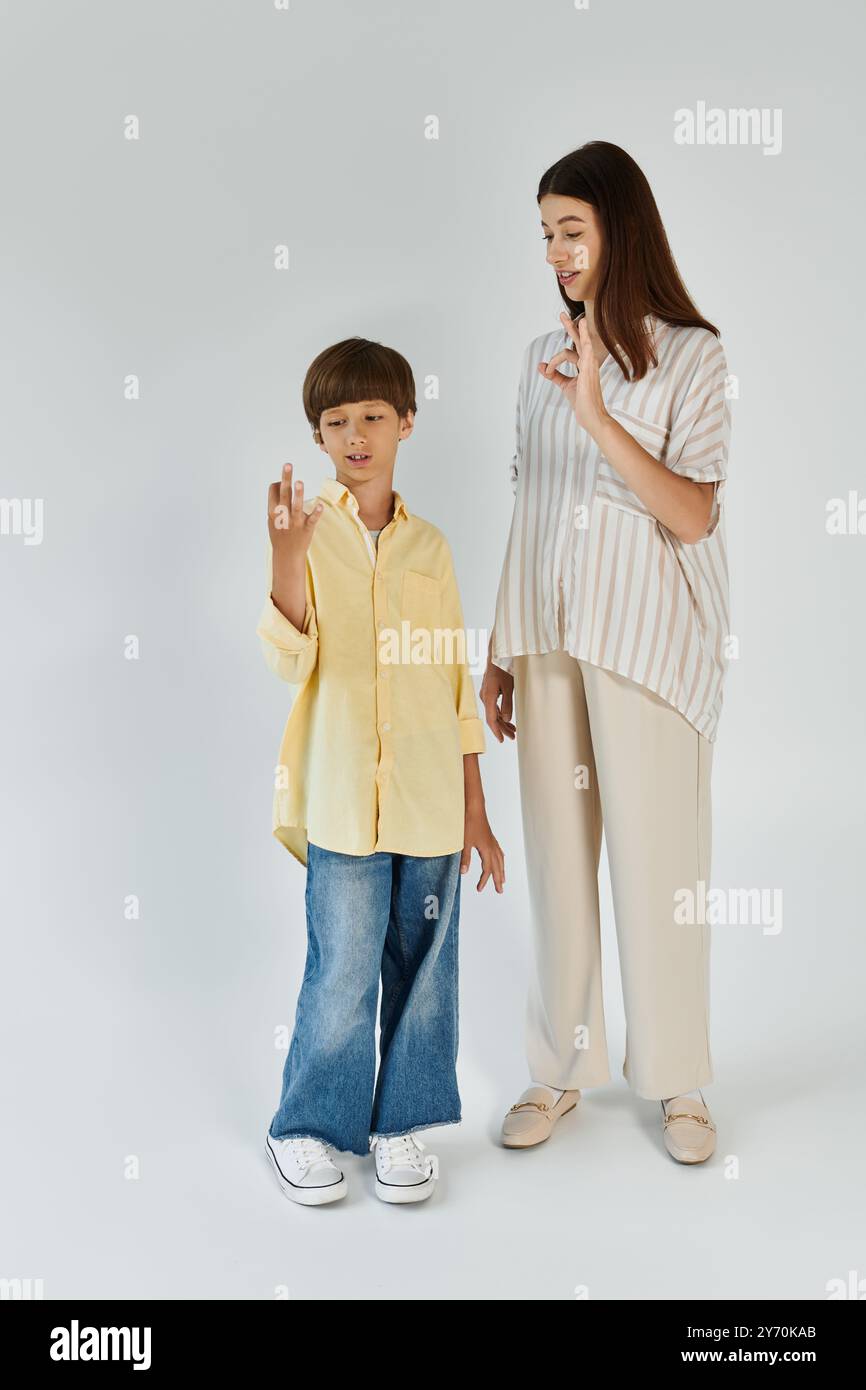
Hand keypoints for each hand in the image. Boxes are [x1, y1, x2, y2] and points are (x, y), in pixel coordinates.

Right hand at [267, 462, 322, 564]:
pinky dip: (315, 512)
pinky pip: (312, 519)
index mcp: (272, 512)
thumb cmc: (280, 534)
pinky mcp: (306, 529)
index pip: (273, 491)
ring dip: (298, 494)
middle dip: (285, 478)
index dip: (277, 483)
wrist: (286, 555)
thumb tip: (279, 483)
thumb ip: (276, 502)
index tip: (281, 483)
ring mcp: (294, 522)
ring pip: (296, 506)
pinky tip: (319, 504)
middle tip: (288, 464)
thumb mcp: (272, 519)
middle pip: (284, 493)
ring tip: (299, 482)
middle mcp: (283, 515)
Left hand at [461, 808, 504, 892]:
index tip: (479, 889)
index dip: (484, 880)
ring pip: (500, 860)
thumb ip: (465, 858)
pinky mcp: (491, 838)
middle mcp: (492, 847)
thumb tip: (464, 872)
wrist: (474, 808)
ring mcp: (492, 842)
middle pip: (497, 867)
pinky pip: (499, 852)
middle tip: (500, 890)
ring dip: (501, 870)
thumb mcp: (464, 842)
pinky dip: (501, 859)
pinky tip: (500, 859)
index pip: (487, 869)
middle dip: (498, 879)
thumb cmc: (469, 823)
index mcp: (486, 850)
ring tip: (503, 879)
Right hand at [480, 659, 515, 742]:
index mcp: (488, 697)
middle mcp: (484, 697)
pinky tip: (507, 719)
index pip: (491, 719)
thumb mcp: (509, 687)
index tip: (502, 739)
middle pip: (492, 718)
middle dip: (502, 729)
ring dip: (503, 722)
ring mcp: (486, 694)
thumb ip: (507, 704)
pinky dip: (500, 714)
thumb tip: (506, 719)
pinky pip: (493, 707)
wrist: (497, 654)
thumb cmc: (503, 668)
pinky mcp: (489, 692)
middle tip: (513, 737)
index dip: (497, 731)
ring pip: (493, 713)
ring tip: (513, 730)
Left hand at [538, 312, 609, 437]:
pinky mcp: (588, 367)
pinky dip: (571, 345)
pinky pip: (580, 349)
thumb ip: (553, 375)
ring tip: (563, 316)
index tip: (545, 371)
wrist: (592, 416)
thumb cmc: (582, 402)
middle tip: (562, 314)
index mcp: (584, 365)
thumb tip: (540, 366)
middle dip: (570, 326)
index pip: (573, 350)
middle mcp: (588, 361)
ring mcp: (590, 363)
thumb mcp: (565, 385)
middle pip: (579, 339)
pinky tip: (576, 330)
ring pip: (578, 341)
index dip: (555, 359)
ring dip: (570, 329)